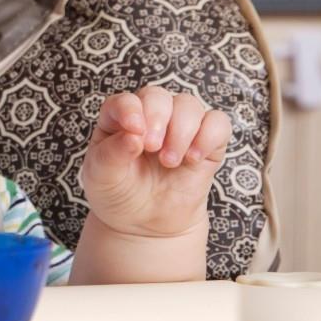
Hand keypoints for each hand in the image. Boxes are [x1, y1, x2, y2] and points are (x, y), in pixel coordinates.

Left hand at [80, 86, 231, 238]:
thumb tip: (133, 135)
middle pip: (158, 97)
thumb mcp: (103, 176)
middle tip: (153, 148)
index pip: (125, 101)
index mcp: (117, 119)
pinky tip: (193, 158)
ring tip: (170, 162)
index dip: (131, 110)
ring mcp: (178, 127)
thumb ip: (113, 153)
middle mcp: (149, 116)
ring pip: (189, 105)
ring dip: (181, 130)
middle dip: (157, 119)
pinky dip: (209, 136)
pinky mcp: (205, 143)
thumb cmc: (118, 192)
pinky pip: (218, 123)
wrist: (144, 223)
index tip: (135, 131)